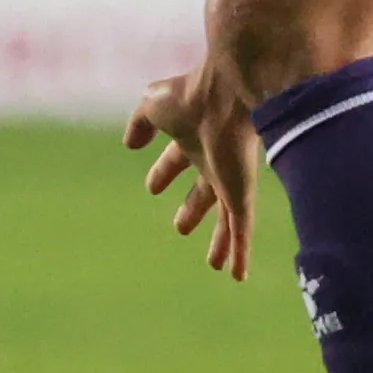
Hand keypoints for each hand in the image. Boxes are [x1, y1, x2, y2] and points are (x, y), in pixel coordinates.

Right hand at [124, 59, 259, 279]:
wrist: (226, 99)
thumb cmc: (190, 97)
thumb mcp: (153, 105)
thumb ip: (139, 122)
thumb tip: (130, 143)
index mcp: (193, 137)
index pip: (177, 159)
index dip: (164, 172)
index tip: (152, 188)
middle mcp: (215, 161)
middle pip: (204, 192)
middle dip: (193, 209)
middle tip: (179, 227)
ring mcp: (231, 181)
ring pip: (227, 219)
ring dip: (220, 241)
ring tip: (214, 265)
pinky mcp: (242, 196)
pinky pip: (241, 231)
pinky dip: (240, 253)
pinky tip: (238, 275)